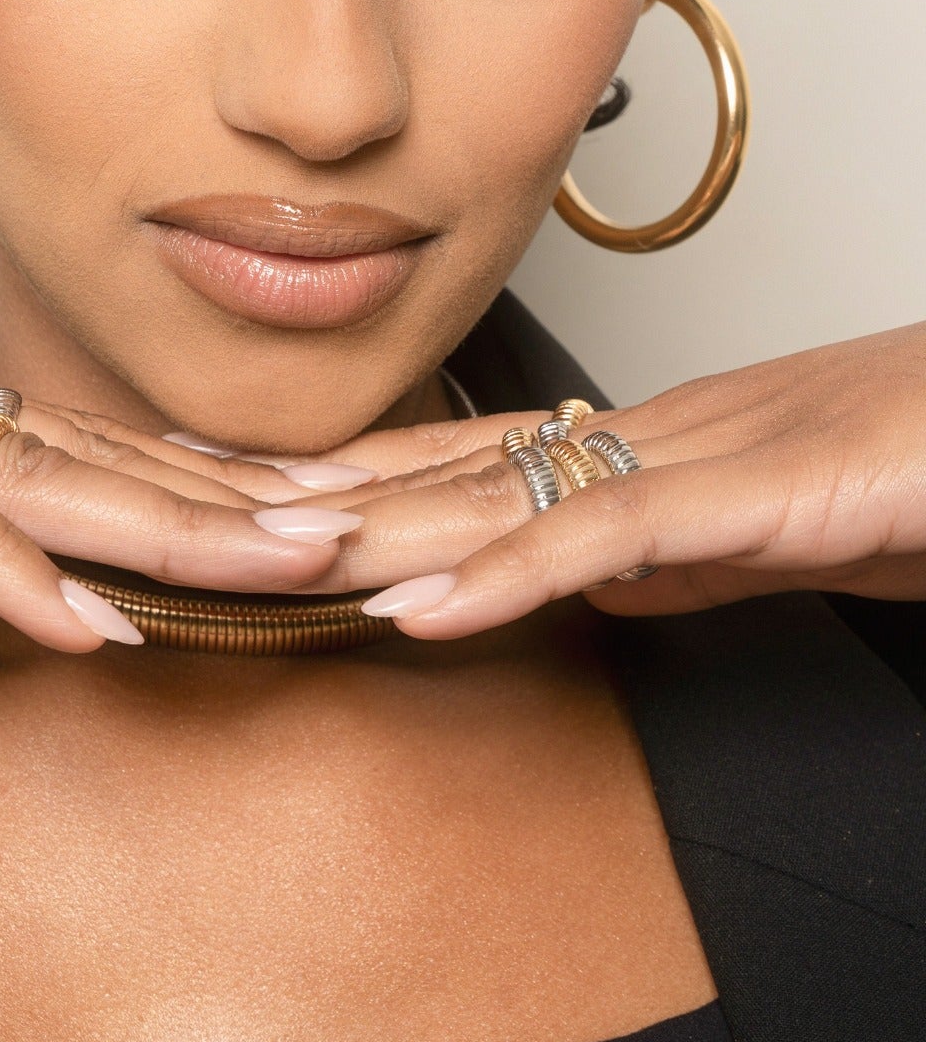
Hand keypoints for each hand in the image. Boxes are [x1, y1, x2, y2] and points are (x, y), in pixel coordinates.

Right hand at [0, 290, 349, 649]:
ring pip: (43, 474)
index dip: (203, 492)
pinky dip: (4, 565)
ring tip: (289, 559)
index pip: (89, 459)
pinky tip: (88, 621)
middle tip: (361, 531)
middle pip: (100, 461)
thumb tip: (1, 564)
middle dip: (235, 504)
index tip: (305, 521)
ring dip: (172, 525)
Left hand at [300, 324, 925, 632]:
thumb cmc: (914, 462)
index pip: (467, 464)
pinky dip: (509, 573)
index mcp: (643, 445)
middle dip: (319, 494)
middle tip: (189, 506)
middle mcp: (647, 435)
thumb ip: (667, 559)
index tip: (245, 504)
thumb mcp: (763, 534)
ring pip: (505, 490)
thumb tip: (578, 584)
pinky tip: (422, 606)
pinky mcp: (755, 491)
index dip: (350, 485)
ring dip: (376, 526)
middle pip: (453, 466)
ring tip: (258, 549)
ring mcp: (695, 456)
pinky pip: (610, 534)